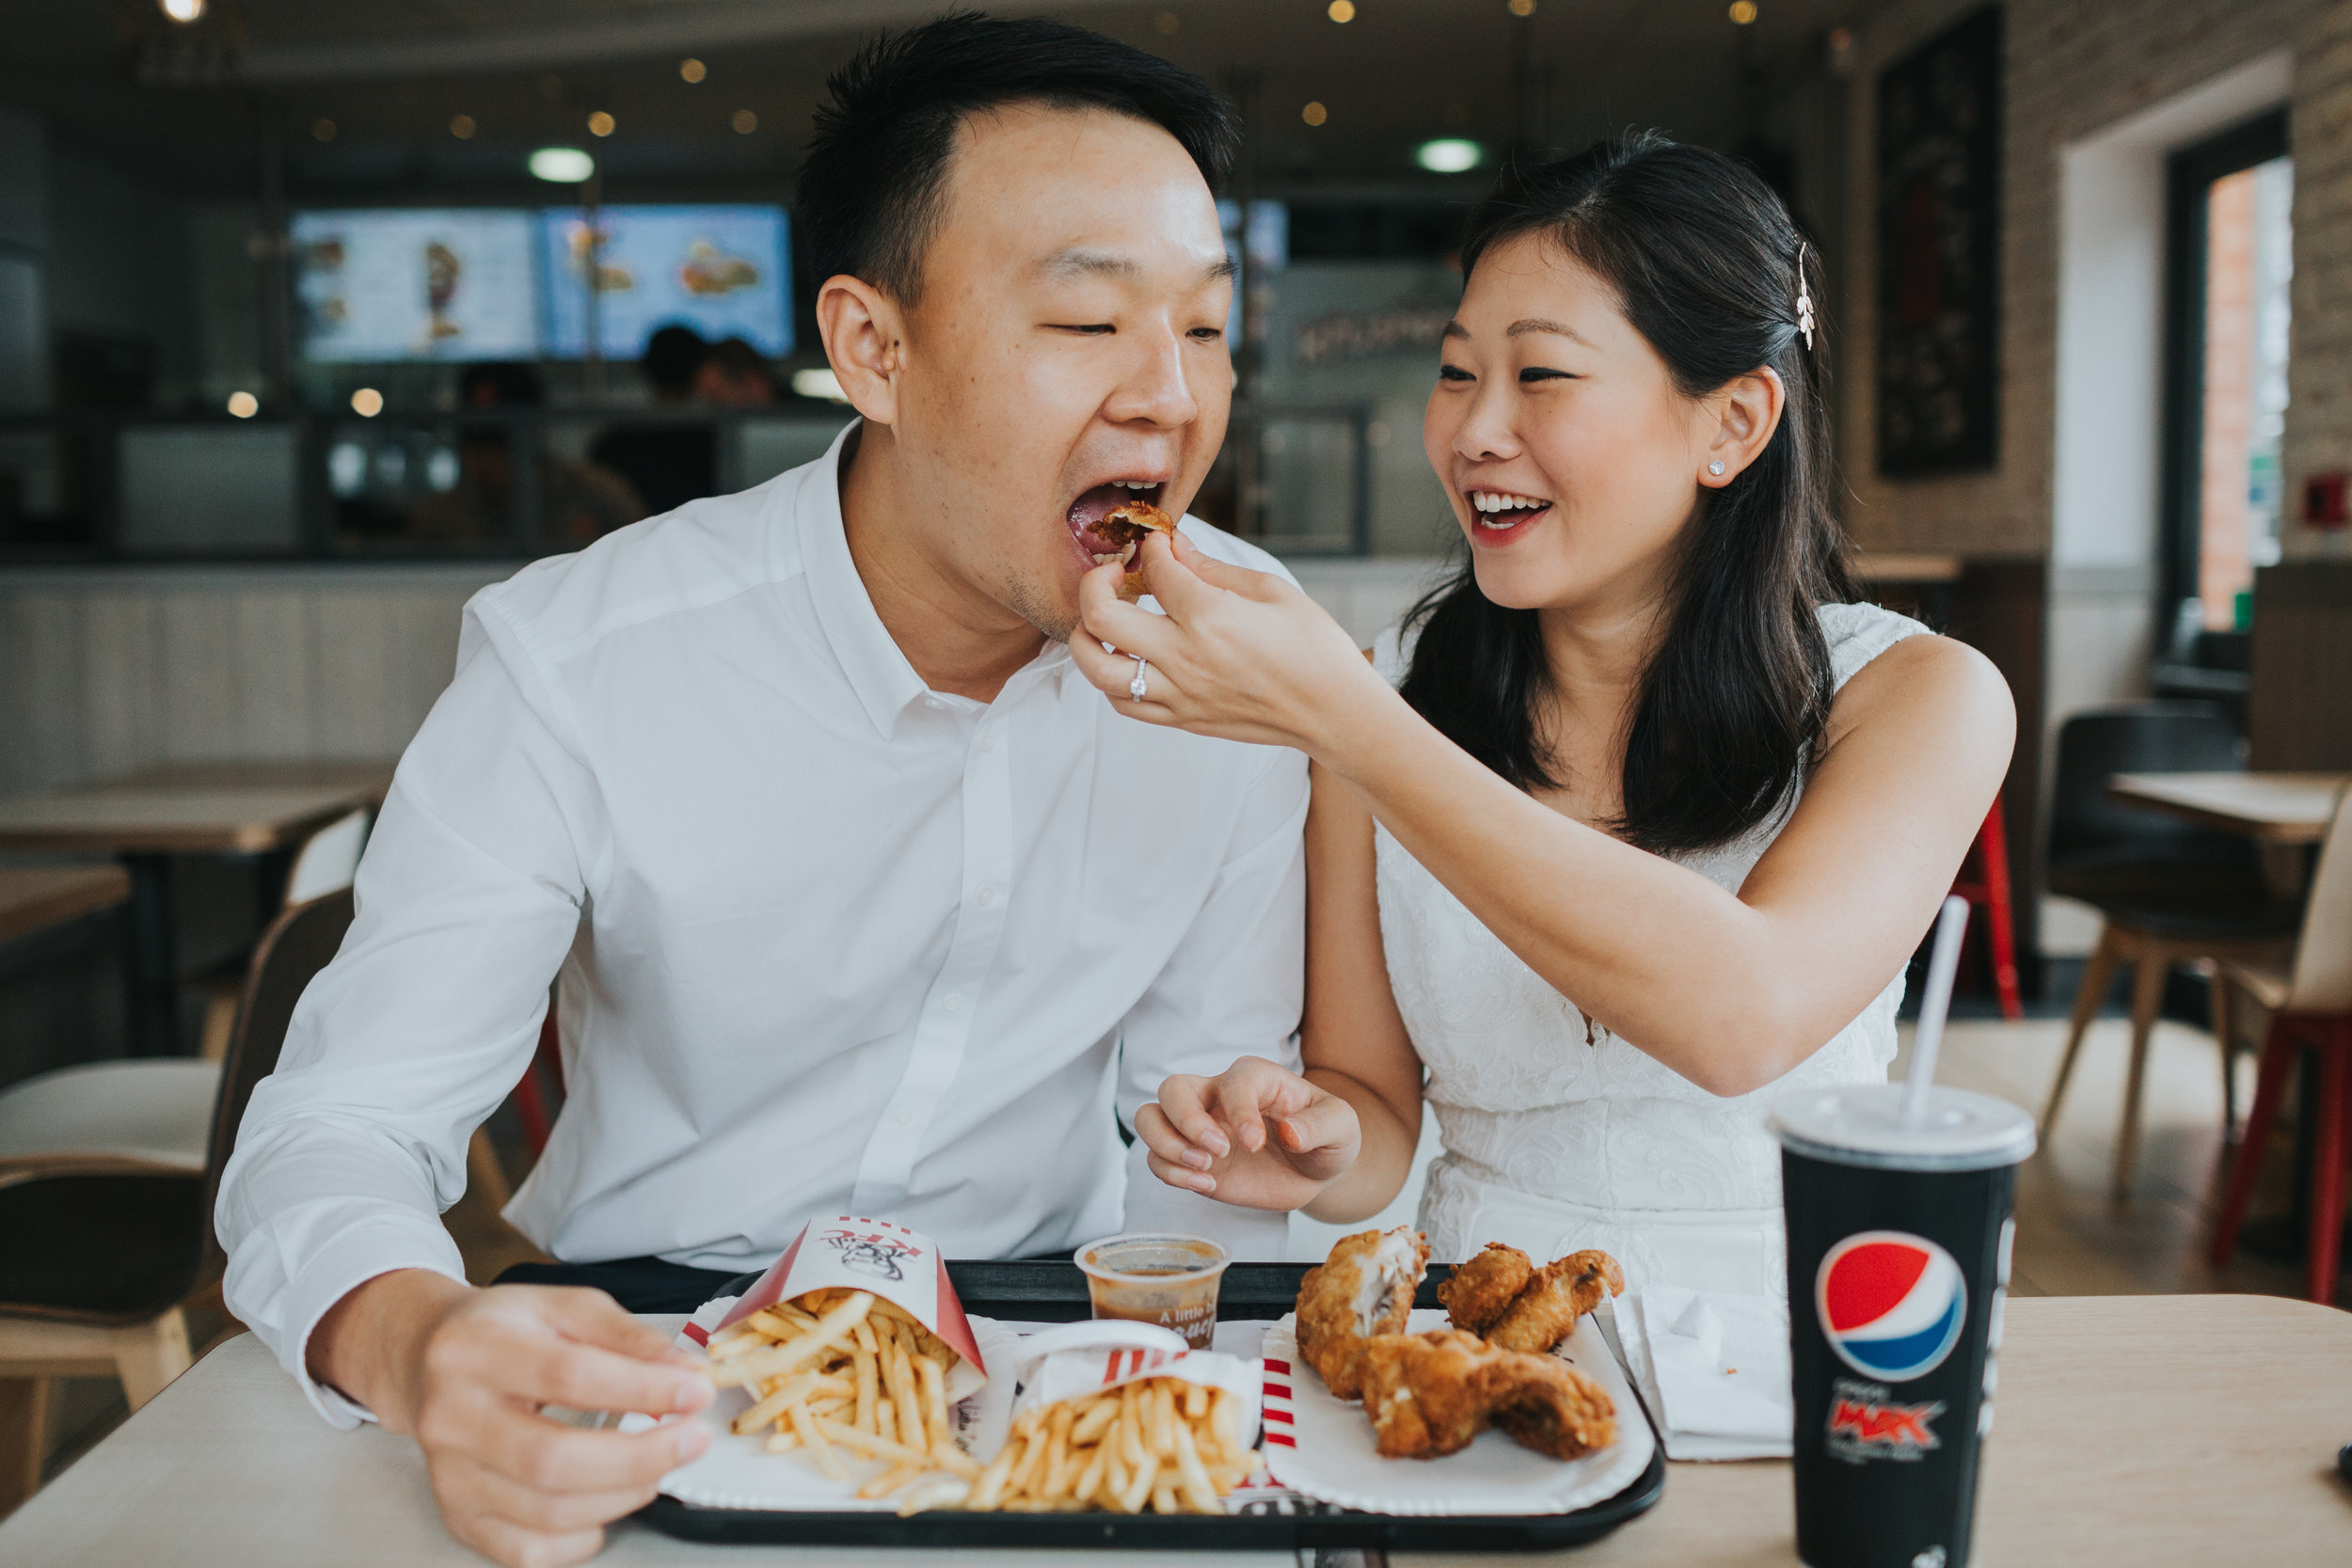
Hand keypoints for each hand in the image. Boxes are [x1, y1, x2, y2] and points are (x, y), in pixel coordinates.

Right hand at [310, 1270, 714, 1567]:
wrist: (424, 1360)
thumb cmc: (499, 1332)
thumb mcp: (563, 1306)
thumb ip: (626, 1336)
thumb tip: (684, 1374)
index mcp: (477, 1349)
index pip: (569, 1376)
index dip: (643, 1390)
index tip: (694, 1392)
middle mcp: (452, 1416)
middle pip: (554, 1460)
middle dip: (641, 1456)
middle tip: (691, 1439)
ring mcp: (450, 1475)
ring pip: (547, 1512)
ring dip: (624, 1494)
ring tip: (658, 1463)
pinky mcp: (459, 1516)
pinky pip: (529, 1552)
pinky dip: (582, 1539)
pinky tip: (606, 1502)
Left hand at [1069, 531, 1389, 757]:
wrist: (1333, 712)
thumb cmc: (1314, 648)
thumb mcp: (1270, 591)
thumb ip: (1211, 569)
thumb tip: (1172, 546)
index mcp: (1210, 618)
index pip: (1153, 570)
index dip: (1150, 547)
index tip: (1158, 542)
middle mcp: (1184, 658)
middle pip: (1101, 615)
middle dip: (1096, 581)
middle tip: (1114, 574)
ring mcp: (1178, 694)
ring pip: (1096, 668)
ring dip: (1086, 635)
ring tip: (1102, 618)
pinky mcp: (1181, 719)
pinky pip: (1122, 702)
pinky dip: (1110, 676)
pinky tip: (1125, 655)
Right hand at [1136, 1056, 1360, 1210]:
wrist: (1315, 1169)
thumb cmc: (1326, 1136)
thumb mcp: (1341, 1126)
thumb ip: (1320, 1125)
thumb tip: (1290, 1133)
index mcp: (1255, 1078)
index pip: (1233, 1083)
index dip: (1240, 1112)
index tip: (1257, 1144)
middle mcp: (1218, 1096)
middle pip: (1172, 1089)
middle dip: (1186, 1122)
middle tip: (1217, 1153)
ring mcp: (1200, 1128)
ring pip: (1150, 1118)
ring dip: (1166, 1146)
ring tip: (1204, 1172)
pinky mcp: (1192, 1159)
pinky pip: (1157, 1158)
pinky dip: (1171, 1174)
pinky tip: (1206, 1186)